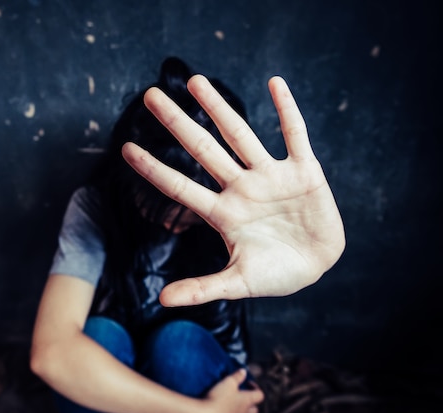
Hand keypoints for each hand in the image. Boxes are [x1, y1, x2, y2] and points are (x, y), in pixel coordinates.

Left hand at [122, 75, 344, 305]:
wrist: (317, 266)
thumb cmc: (275, 274)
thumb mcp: (239, 283)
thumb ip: (203, 288)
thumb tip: (162, 301)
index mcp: (222, 213)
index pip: (179, 185)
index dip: (153, 168)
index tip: (125, 148)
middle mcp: (241, 188)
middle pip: (203, 149)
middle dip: (177, 123)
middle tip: (149, 95)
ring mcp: (270, 177)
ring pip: (240, 135)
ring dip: (219, 108)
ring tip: (195, 81)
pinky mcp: (303, 172)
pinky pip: (295, 134)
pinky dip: (287, 110)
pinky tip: (275, 83)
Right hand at [204, 369, 263, 412]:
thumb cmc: (219, 398)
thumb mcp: (228, 382)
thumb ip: (237, 376)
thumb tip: (244, 371)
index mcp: (247, 400)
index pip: (260, 395)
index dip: (256, 387)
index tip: (247, 382)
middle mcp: (244, 412)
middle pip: (255, 409)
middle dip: (251, 401)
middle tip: (242, 394)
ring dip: (242, 408)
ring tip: (233, 401)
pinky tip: (225, 408)